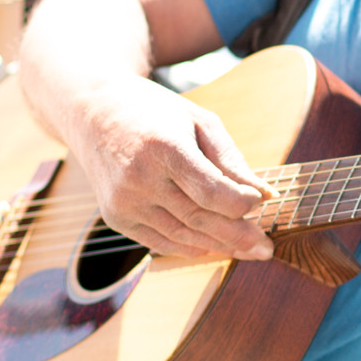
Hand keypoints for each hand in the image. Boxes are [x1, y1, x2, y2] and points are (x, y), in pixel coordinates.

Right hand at [69, 78, 273, 264]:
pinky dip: (191, 247)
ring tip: (248, 250)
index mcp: (163, 148)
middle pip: (199, 219)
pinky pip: (161, 242)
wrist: (94, 111)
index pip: (211, 192)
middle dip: (238, 236)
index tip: (260, 202)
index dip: (241, 203)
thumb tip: (265, 195)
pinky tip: (215, 246)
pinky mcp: (115, 218)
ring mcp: (124, 202)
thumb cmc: (155, 113)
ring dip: (219, 246)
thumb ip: (231, 160)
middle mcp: (139, 178)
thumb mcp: (199, 122)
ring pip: (183, 236)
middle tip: (266, 247)